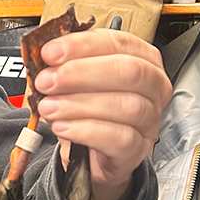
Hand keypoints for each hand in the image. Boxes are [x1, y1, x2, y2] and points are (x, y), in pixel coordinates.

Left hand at [33, 26, 170, 199]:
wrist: (90, 156)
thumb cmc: (88, 111)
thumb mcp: (76, 82)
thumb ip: (66, 65)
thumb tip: (46, 55)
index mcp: (141, 59)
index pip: (119, 43)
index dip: (82, 45)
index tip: (51, 52)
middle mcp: (152, 87)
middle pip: (129, 71)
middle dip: (82, 73)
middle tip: (47, 80)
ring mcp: (149, 120)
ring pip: (126, 106)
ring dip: (79, 104)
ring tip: (48, 107)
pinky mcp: (138, 149)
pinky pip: (120, 138)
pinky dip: (86, 131)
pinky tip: (62, 127)